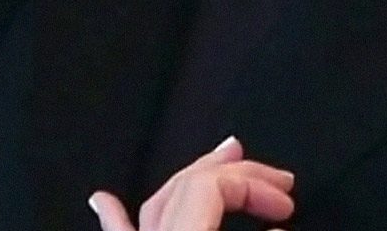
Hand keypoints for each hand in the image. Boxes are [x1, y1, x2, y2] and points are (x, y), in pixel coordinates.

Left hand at [87, 136, 294, 230]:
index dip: (252, 182)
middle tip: (275, 180)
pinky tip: (102, 200)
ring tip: (216, 162)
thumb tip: (279, 229)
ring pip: (155, 205)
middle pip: (185, 186)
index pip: (209, 186)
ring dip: (188, 180)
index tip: (285, 200)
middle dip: (234, 175)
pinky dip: (115, 217)